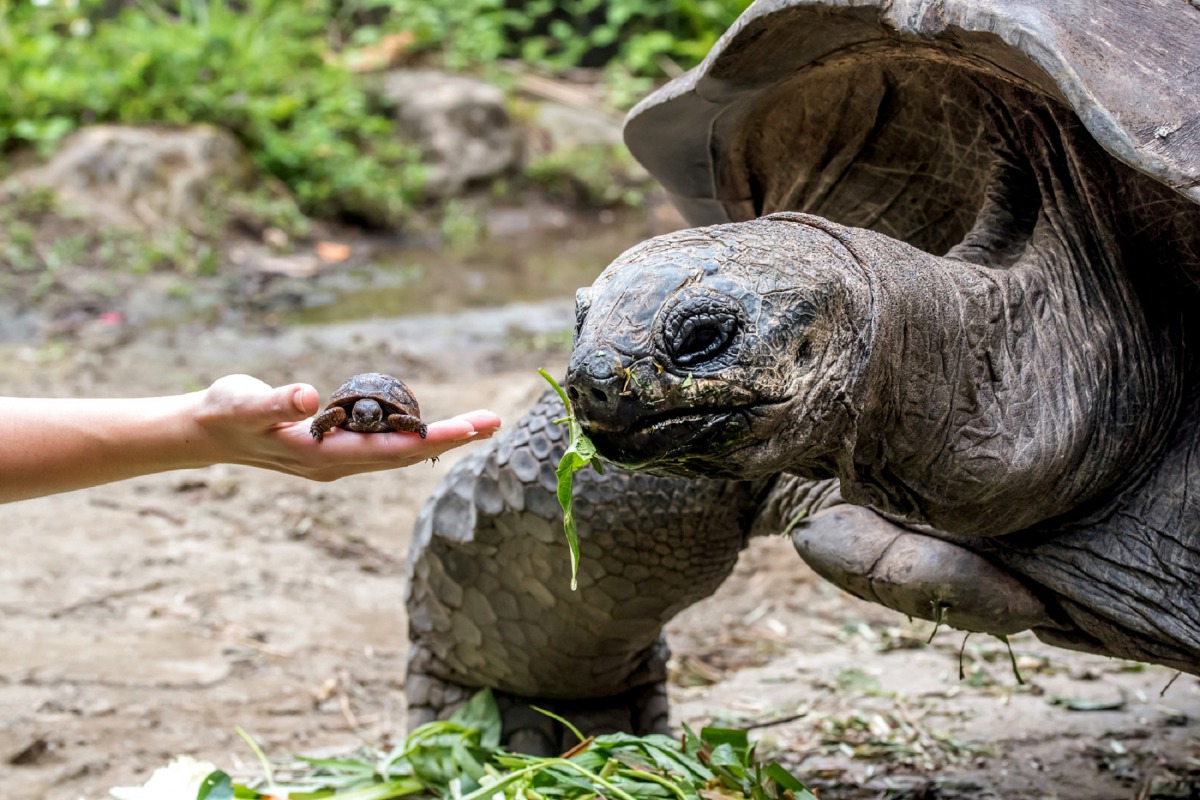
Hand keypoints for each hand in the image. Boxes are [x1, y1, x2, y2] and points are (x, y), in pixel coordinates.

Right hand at [193, 374, 501, 480]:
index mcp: (323, 457)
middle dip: (450, 440)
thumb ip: (274, 401)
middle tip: (494, 421)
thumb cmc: (223, 413)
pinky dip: (413, 437)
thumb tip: (306, 394)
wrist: (204, 432)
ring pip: (398, 454)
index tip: (472, 428)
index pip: (392, 450)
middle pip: (405, 456)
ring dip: (437, 440)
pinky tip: (431, 428)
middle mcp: (337, 466)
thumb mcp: (243, 403)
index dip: (434, 438)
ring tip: (477, 425)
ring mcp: (336, 462)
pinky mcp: (333, 451)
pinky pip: (384, 448)